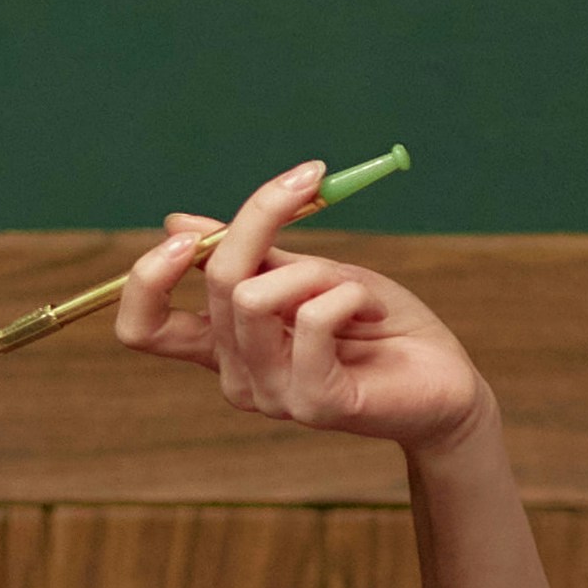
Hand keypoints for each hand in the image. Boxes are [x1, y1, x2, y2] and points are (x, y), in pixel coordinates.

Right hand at [113, 155, 491, 457]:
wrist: (445, 381)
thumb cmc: (379, 326)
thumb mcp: (311, 272)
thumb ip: (251, 253)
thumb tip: (176, 221)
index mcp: (225, 345)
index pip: (142, 327)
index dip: (146, 278)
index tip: (186, 235)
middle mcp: (238, 375)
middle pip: (216, 281)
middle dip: (263, 216)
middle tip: (311, 183)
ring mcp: (273, 395)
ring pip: (256, 297)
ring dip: (317, 270)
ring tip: (357, 287)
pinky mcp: (316, 404)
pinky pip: (312, 321)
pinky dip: (348, 294)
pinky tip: (372, 309)